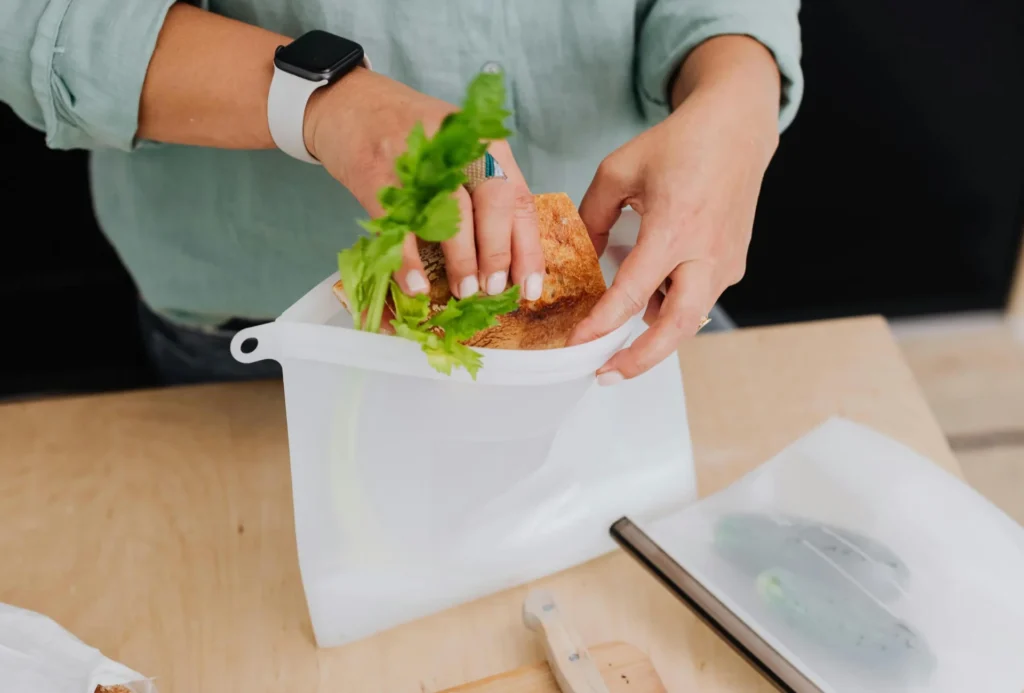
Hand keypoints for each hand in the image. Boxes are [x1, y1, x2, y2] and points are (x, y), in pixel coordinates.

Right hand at [304, 68, 544, 299]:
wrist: (350, 103)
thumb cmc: (412, 135)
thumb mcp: (459, 151)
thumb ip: (484, 192)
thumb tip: (504, 261)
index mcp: (485, 142)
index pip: (519, 199)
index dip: (527, 249)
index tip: (528, 287)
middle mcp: (458, 147)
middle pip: (492, 202)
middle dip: (496, 254)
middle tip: (491, 290)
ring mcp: (417, 159)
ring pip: (451, 213)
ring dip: (461, 259)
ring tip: (463, 292)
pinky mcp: (378, 174)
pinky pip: (400, 224)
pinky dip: (408, 260)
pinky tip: (417, 286)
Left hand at [568, 38, 780, 382]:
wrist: (737, 129)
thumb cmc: (680, 144)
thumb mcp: (618, 171)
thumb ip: (592, 216)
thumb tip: (580, 255)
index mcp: (674, 228)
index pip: (632, 292)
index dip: (602, 324)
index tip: (578, 343)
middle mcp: (705, 253)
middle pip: (675, 327)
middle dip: (640, 359)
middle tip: (606, 375)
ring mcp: (725, 263)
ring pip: (688, 319)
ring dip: (654, 336)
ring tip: (618, 337)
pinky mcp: (733, 265)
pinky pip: (697, 299)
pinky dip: (671, 309)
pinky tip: (648, 299)